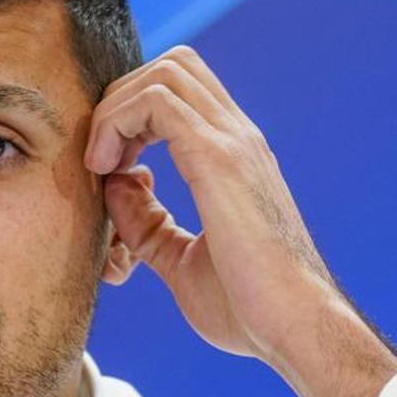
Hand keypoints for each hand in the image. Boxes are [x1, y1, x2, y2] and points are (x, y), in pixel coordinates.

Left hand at [86, 46, 396, 396]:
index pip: (182, 91)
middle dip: (121, 100)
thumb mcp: (180, 261)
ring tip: (101, 164)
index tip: (111, 168)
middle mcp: (238, 138)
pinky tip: (106, 169)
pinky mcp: (220, 158)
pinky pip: (155, 102)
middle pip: (171, 66)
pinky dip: (117, 123)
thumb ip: (147, 223)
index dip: (133, 114)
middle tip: (103, 160)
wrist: (295, 330)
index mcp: (235, 158)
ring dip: (117, 110)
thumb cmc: (249, 309)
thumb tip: (116, 186)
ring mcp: (233, 143)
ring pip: (163, 73)